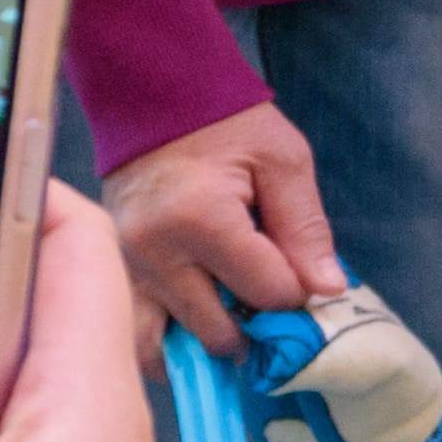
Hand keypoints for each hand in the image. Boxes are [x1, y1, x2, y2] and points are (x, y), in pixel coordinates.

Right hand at [107, 100, 340, 355]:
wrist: (152, 96)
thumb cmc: (226, 123)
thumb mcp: (283, 161)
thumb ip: (306, 229)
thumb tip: (328, 291)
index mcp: (202, 220)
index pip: (267, 294)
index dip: (295, 292)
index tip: (299, 271)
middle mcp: (155, 253)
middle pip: (219, 331)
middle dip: (254, 326)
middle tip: (268, 299)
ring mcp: (127, 267)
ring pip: (172, 345)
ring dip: (209, 342)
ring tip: (234, 321)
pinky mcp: (114, 271)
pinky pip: (140, 331)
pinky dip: (171, 342)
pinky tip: (197, 329)